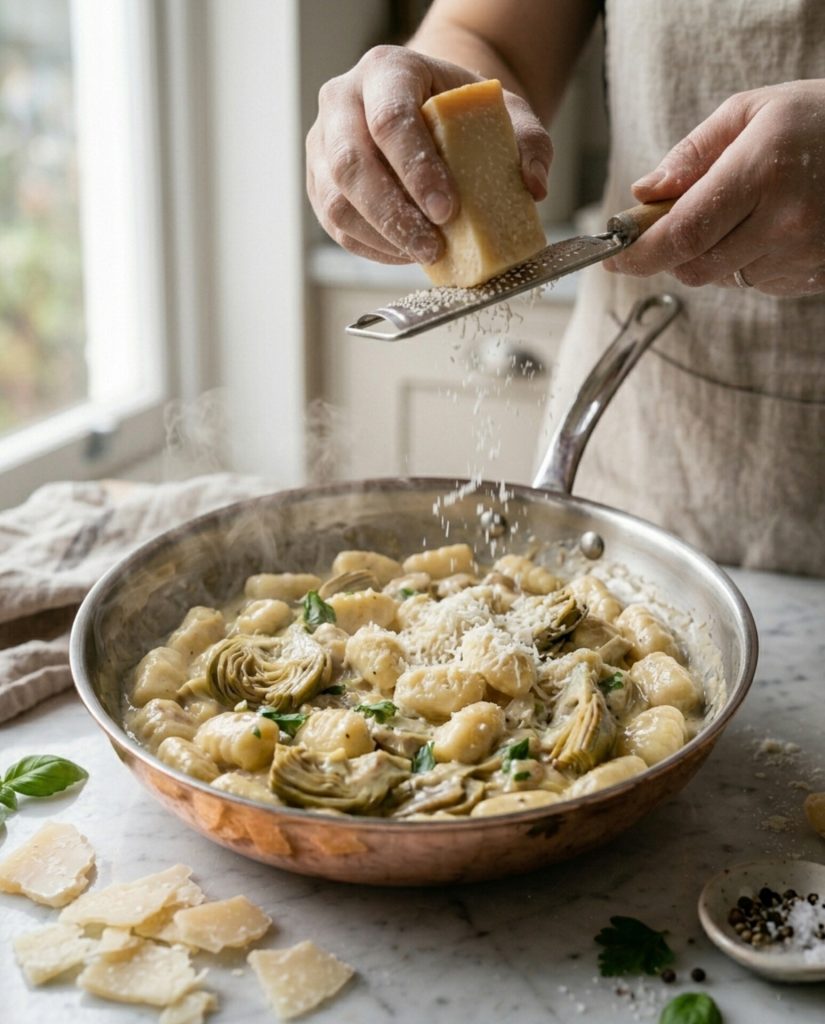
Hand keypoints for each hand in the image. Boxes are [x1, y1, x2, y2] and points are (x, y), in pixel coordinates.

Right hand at [306, 44, 551, 264]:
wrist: (427, 108)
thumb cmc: (462, 112)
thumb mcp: (505, 112)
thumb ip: (528, 141)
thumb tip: (534, 186)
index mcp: (387, 70)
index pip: (390, 120)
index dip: (416, 170)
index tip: (448, 209)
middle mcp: (343, 100)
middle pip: (351, 164)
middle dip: (394, 214)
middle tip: (433, 247)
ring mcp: (323, 142)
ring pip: (335, 200)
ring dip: (380, 236)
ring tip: (423, 254)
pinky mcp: (318, 180)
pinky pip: (334, 223)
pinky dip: (370, 246)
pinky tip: (404, 253)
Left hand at [606, 80, 824, 296]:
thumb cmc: (816, 121)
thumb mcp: (752, 112)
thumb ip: (692, 154)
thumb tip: (644, 193)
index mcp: (762, 171)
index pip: (681, 234)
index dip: (639, 254)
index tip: (613, 258)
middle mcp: (785, 220)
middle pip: (694, 267)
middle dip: (671, 253)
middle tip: (672, 224)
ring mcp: (803, 253)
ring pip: (723, 278)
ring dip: (713, 255)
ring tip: (743, 211)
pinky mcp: (813, 276)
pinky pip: (756, 282)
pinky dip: (746, 261)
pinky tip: (771, 227)